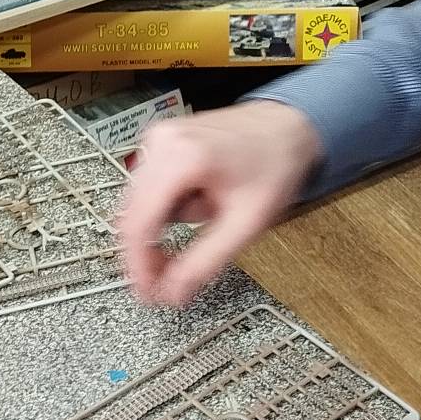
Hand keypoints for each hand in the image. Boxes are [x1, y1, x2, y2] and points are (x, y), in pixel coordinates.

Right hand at [116, 101, 321, 306]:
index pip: (138, 224)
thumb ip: (205, 262)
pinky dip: (166, 206)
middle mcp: (162, 141)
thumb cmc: (274, 164)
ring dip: (161, 225)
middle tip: (165, 278)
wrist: (288, 127)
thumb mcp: (246, 223)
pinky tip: (200, 202)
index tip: (145, 290)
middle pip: (131, 213)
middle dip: (147, 250)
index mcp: (182, 157)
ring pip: (138, 202)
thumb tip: (172, 292)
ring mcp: (159, 138)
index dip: (137, 265)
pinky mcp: (162, 141)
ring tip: (208, 216)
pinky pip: (149, 186)